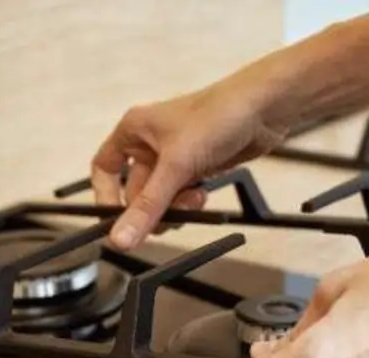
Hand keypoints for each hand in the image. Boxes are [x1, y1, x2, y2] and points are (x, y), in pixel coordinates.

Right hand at [91, 82, 288, 248]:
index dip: (106, 197)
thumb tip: (121, 238)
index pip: (105, 169)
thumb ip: (148, 206)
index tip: (116, 222)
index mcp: (134, 130)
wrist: (264, 108)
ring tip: (192, 199)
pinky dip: (190, 203)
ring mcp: (174, 157)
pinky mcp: (196, 167)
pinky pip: (182, 197)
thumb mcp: (177, 166)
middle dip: (151, 208)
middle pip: (135, 192)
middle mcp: (150, 143)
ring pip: (160, 199)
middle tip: (166, 218)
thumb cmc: (218, 116)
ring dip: (174, 207)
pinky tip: (202, 195)